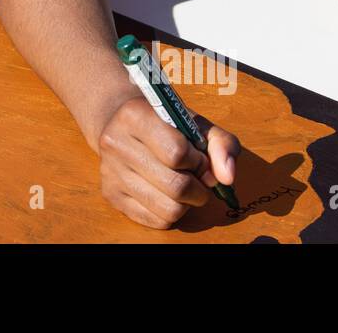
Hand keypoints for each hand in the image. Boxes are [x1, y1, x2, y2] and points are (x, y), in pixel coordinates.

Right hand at [97, 93, 239, 228]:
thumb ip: (221, 144)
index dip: (199, 162)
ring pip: (168, 209)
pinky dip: (171, 212)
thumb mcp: (195, 123)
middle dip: (199, 188)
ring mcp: (110, 171)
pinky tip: (167, 194)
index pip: (177, 153)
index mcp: (134, 115)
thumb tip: (227, 177)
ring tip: (184, 186)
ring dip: (187, 203)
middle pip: (175, 186)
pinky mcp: (111, 195)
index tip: (200, 159)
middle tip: (199, 179)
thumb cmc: (165, 124)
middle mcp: (115, 143)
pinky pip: (156, 221)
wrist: (122, 124)